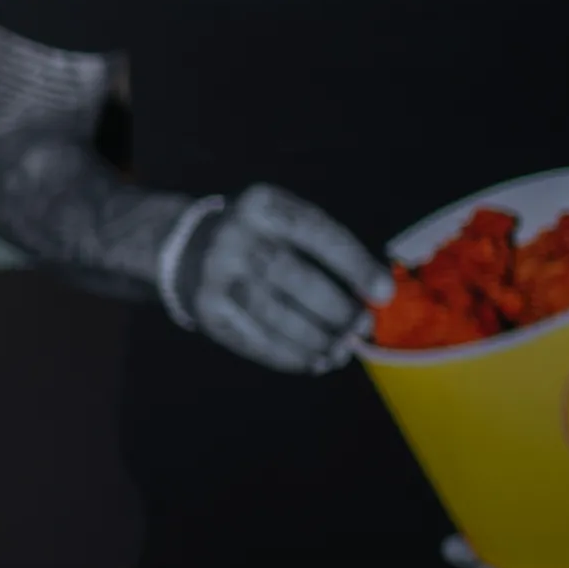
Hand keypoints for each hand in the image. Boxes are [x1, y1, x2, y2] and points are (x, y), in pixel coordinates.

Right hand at [173, 184, 389, 373]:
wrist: (185, 248)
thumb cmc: (262, 238)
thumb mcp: (286, 222)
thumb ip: (327, 248)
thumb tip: (374, 297)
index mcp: (261, 206)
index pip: (315, 233)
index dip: (353, 264)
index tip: (383, 293)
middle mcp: (233, 236)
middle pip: (293, 277)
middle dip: (335, 308)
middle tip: (361, 327)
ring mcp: (215, 275)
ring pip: (273, 314)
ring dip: (315, 339)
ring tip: (341, 351)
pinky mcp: (207, 310)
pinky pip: (252, 339)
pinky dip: (287, 355)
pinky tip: (312, 361)